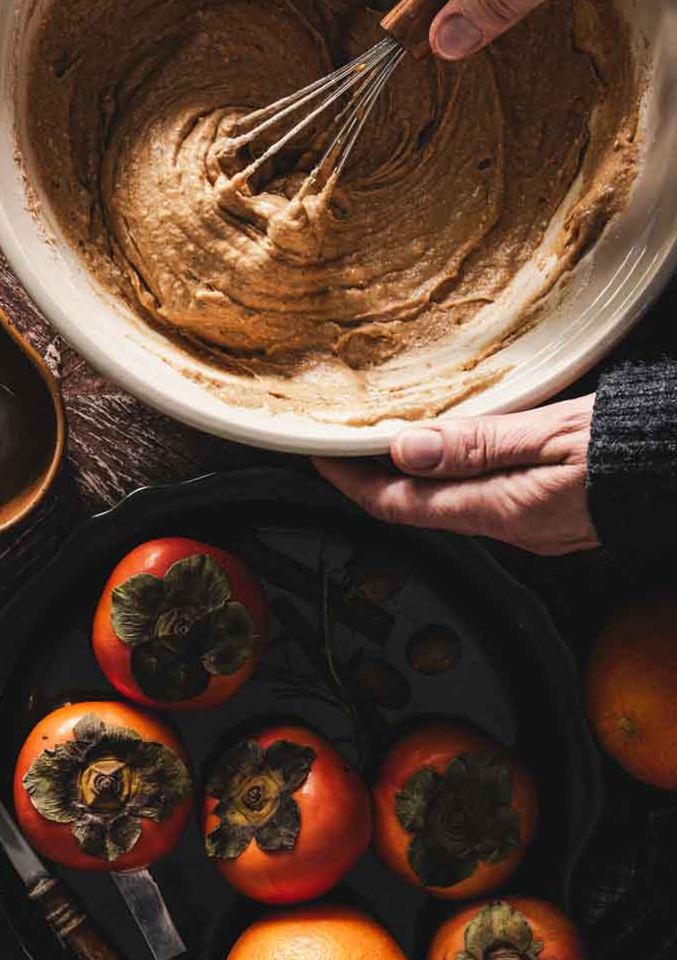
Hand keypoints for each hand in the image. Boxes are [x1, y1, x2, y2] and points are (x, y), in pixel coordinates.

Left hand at [313, 397, 597, 555]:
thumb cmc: (643, 446)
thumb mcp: (556, 433)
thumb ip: (479, 443)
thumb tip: (405, 449)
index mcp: (502, 510)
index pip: (401, 505)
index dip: (350, 482)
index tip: (316, 455)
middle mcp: (511, 526)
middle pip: (419, 507)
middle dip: (375, 476)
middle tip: (342, 439)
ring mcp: (534, 523)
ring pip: (451, 501)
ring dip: (413, 473)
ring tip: (383, 437)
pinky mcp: (555, 510)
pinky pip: (485, 494)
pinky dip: (453, 471)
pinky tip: (450, 444)